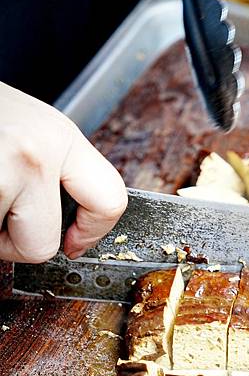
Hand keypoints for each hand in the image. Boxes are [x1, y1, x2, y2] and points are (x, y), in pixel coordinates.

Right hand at [0, 81, 127, 262]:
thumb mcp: (28, 129)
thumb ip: (54, 169)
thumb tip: (73, 222)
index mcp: (59, 136)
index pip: (110, 200)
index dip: (92, 233)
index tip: (75, 242)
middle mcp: (36, 153)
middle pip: (43, 244)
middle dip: (17, 242)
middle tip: (0, 216)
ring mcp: (1, 173)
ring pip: (2, 246)